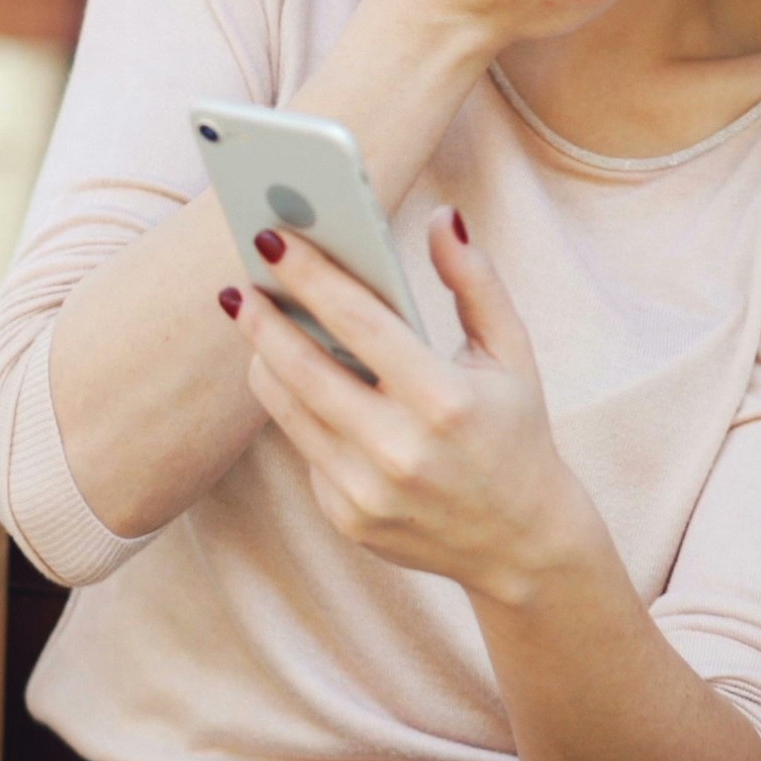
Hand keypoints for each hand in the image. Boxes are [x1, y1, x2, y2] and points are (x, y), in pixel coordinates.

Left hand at [221, 210, 595, 600]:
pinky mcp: (348, 519)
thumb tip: (438, 217)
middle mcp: (402, 451)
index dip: (309, 277)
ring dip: (264, 359)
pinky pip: (305, 450)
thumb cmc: (514, 431)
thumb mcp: (511, 353)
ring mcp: (369, 492)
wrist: (522, 543)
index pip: (359, 323)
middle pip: (304, 369)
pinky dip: (299, 410)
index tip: (272, 239)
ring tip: (253, 321)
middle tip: (238, 283)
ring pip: (289, 410)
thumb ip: (475, 281)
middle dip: (263, 319)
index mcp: (446, 401)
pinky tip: (298, 382)